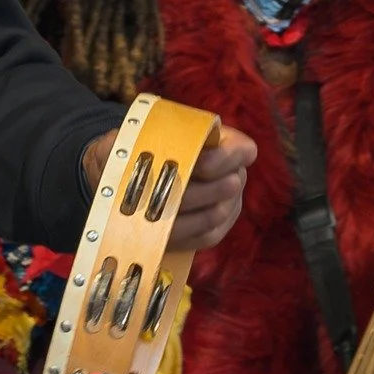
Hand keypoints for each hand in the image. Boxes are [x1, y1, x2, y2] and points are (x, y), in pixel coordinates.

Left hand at [79, 123, 252, 251]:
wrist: (132, 177)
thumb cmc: (137, 151)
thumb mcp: (132, 137)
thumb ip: (135, 138)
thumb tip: (131, 151)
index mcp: (221, 143)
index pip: (242, 150)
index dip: (223, 158)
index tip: (198, 164)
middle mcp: (232, 173)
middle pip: (228, 186)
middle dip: (195, 191)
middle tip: (166, 195)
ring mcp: (228, 203)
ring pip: (216, 214)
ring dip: (185, 215)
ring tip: (157, 214)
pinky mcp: (216, 229)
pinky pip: (206, 236)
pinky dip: (184, 235)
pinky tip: (160, 232)